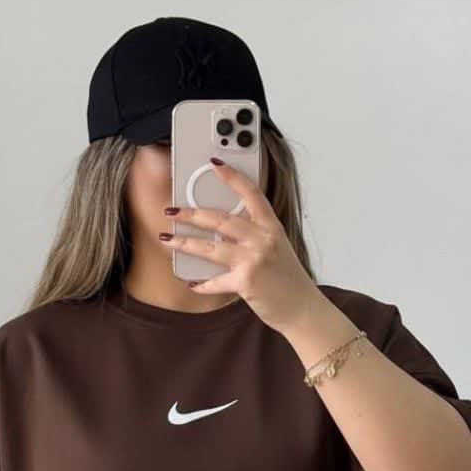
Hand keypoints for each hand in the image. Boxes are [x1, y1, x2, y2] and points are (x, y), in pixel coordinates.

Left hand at [159, 156, 321, 333]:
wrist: (302, 308)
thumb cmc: (289, 280)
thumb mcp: (277, 248)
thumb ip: (255, 235)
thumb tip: (221, 230)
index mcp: (272, 226)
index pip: (251, 193)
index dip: (232, 176)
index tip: (215, 163)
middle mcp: (263, 239)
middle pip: (220, 219)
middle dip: (191, 213)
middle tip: (172, 209)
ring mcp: (254, 260)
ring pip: (210, 247)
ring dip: (184, 242)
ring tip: (167, 238)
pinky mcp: (246, 282)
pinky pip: (215, 282)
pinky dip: (201, 284)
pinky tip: (191, 283)